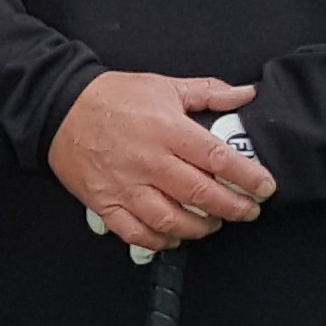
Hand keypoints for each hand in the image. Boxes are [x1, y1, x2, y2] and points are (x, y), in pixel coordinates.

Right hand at [48, 73, 273, 252]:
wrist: (59, 108)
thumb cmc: (113, 97)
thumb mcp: (164, 86)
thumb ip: (208, 92)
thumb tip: (245, 95)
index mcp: (168, 130)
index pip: (218, 159)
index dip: (248, 177)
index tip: (265, 187)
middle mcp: (150, 162)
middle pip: (201, 195)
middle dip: (233, 208)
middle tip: (248, 211)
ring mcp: (126, 186)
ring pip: (171, 220)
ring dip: (199, 228)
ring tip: (213, 224)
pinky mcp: (106, 203)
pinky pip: (137, 232)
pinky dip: (160, 240)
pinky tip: (174, 236)